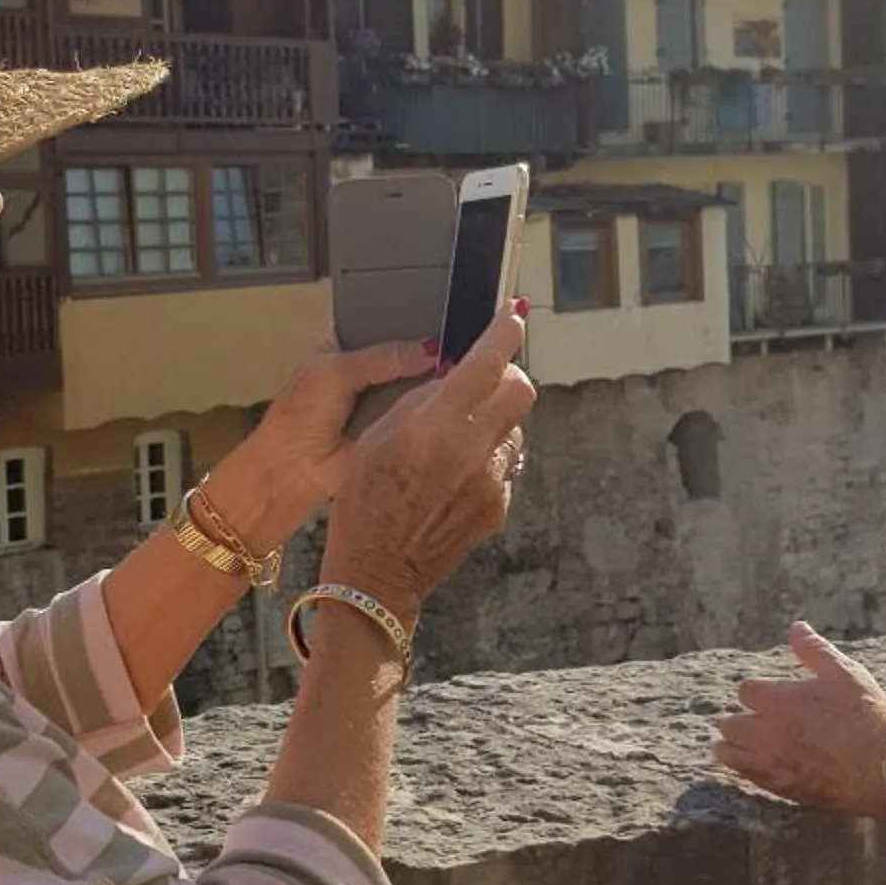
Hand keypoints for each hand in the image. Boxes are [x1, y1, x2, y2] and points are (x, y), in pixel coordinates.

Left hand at [204, 335, 435, 554]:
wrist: (294, 471)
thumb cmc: (299, 417)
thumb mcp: (337, 371)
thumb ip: (382, 356)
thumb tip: (429, 350)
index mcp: (343, 344)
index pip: (380, 321)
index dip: (404, 317)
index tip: (431, 313)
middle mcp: (365, 369)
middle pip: (404, 352)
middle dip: (421, 351)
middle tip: (445, 345)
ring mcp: (381, 399)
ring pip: (415, 382)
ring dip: (426, 381)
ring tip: (448, 371)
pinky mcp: (395, 425)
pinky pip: (419, 411)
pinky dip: (427, 407)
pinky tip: (442, 398)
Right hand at [322, 307, 534, 621]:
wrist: (376, 571)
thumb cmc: (364, 501)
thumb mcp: (378, 436)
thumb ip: (421, 400)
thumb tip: (453, 376)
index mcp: (439, 425)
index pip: (488, 361)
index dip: (506, 330)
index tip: (515, 313)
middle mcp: (474, 450)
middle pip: (520, 391)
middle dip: (509, 376)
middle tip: (487, 378)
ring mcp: (491, 481)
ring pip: (514, 429)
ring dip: (494, 422)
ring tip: (456, 439)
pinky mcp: (497, 506)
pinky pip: (505, 466)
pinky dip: (488, 458)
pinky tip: (455, 474)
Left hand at [714, 624, 885, 816]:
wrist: (885, 767)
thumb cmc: (865, 714)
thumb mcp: (843, 672)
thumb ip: (813, 649)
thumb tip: (796, 627)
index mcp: (777, 700)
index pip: (746, 690)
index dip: (758, 690)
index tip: (771, 693)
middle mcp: (765, 732)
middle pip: (729, 724)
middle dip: (739, 718)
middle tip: (751, 719)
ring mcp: (771, 764)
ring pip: (729, 754)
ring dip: (732, 746)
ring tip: (741, 744)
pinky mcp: (782, 789)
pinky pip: (749, 779)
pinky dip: (749, 769)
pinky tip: (762, 766)